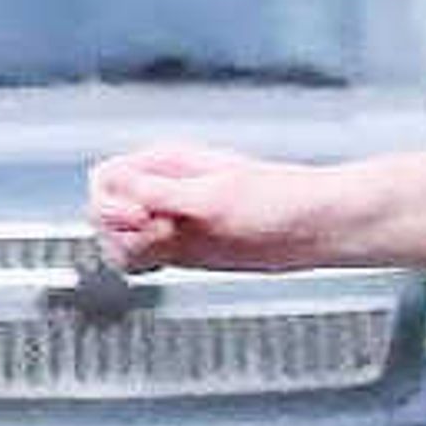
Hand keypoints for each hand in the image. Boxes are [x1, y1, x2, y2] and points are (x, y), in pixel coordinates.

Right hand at [85, 143, 347, 271]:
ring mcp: (174, 221)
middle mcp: (165, 192)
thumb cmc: (282, 201)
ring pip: (120, 238)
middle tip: (159, 232)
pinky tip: (171, 260)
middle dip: (119, 227)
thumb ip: (163, 195)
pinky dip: (147, 261)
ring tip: (169, 246)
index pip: (105, 180)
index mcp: (167, 165)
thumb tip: (119, 195)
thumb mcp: (215, 194)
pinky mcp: (188, 250)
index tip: (140, 217)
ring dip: (131, 248)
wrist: (320, 227)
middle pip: (105, 212)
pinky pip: (145, 257)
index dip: (112, 202)